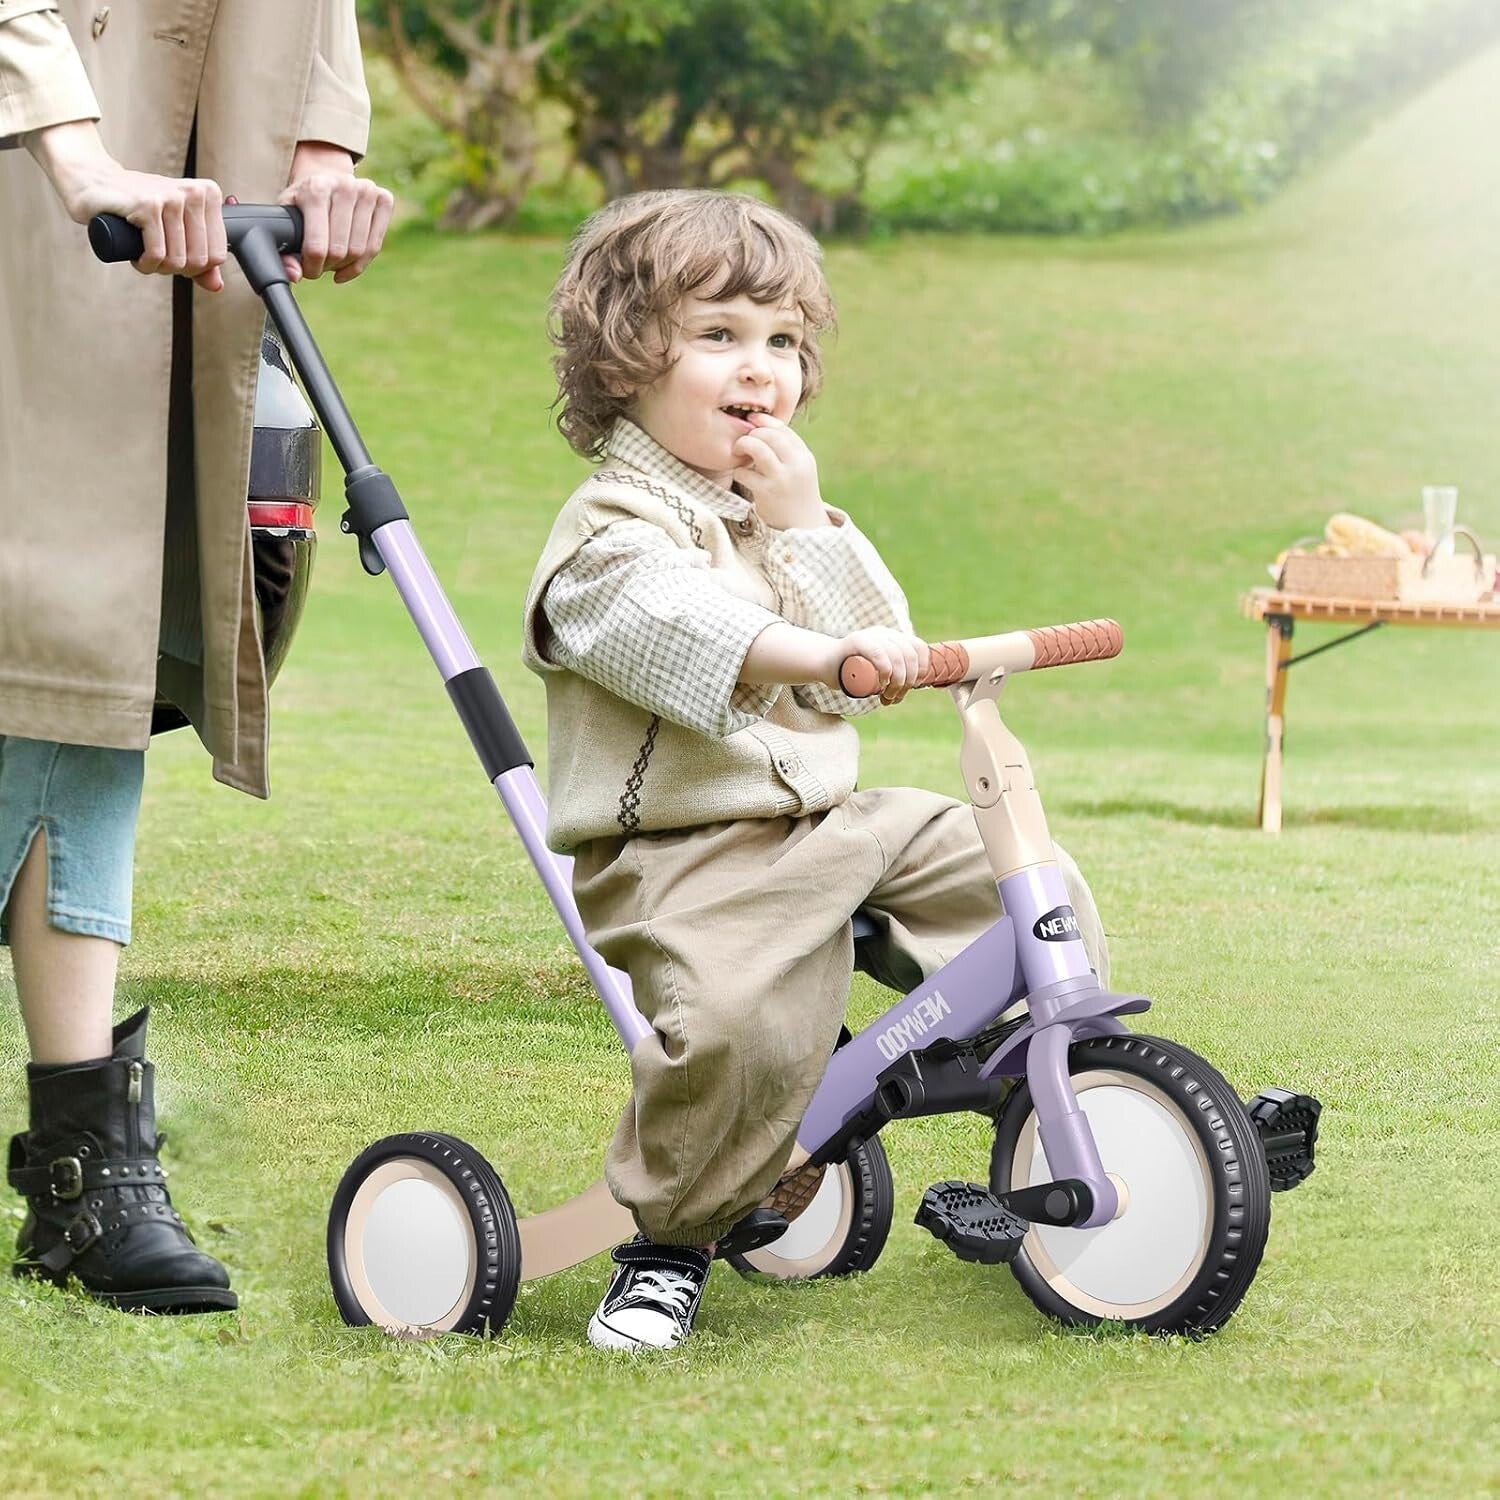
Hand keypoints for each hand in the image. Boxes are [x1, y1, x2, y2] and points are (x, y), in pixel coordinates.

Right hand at [27, 121, 226, 290]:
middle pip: (199, 261)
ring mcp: (171, 197)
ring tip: (145, 255)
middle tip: (158, 258)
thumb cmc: (137, 207)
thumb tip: (216, 285)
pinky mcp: (147, 205)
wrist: (93, 182)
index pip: (218, 255)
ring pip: (178, 260)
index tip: (177, 257)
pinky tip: (137, 256)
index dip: (196, 268)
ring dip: (158, 268)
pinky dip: (145, 264)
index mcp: (208, 194)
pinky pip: (157, 255)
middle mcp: (193, 192)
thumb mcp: (175, 230)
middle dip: (176, 269)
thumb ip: (201, 258)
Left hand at [277, 142, 393, 283]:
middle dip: (329, 266)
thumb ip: (285, 251)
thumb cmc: (304, 202)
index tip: (308, 270)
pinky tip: (349, 265)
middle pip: (340, 251)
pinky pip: (375, 246)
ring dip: (345, 265)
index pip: (318, 246)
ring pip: (359, 251)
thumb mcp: (286, 219)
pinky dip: (361, 263)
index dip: (312, 267)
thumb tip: (295, 276)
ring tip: (333, 262)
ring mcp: (367, 190)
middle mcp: (345, 186)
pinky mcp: (385, 198)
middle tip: (321, 265)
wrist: (326, 177)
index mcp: (316, 188)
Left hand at [731, 413, 827, 529]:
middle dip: (752, 434)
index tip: (751, 420)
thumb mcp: (799, 468)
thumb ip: (786, 449)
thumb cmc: (797, 493)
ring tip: (738, 452)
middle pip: (769, 435)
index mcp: (804, 456)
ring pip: (757, 448)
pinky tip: (741, 475)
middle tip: (743, 441)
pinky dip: (738, 471)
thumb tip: (760, 425)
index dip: (764, 421)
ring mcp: (781, 478)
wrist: (805, 525)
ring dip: (743, 445)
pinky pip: (745, 473)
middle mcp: (795, 464)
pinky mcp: (767, 492)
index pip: (783, 429)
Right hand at [829, 626, 930, 703]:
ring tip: (887, 697)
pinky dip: (886, 670)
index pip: (918, 647)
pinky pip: (879, 653)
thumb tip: (917, 684)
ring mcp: (871, 635)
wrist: (822, 664)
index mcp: (893, 637)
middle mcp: (884, 633)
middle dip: (908, 681)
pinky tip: (882, 684)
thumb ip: (895, 672)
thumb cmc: (851, 672)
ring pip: (897, 656)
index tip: (915, 685)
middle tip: (894, 697)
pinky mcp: (857, 640)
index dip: (923, 667)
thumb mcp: (878, 669)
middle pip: (909, 655)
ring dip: (898, 682)